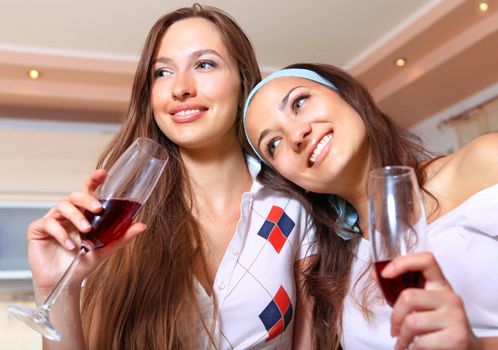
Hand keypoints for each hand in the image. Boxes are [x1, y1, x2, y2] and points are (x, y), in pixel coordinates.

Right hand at [28, 169, 145, 295]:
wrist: (64, 282)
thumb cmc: (82, 262)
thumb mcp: (105, 249)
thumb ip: (122, 236)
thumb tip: (142, 225)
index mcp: (84, 213)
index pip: (88, 191)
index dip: (94, 179)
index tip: (103, 173)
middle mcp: (68, 212)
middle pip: (75, 195)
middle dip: (88, 199)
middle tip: (98, 208)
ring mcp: (52, 219)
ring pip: (63, 206)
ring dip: (77, 217)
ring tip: (86, 230)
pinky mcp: (38, 229)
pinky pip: (49, 223)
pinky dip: (61, 233)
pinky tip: (70, 245)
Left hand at [381, 252, 479, 349]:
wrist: (466, 349)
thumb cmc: (437, 325)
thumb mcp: (423, 304)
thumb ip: (400, 290)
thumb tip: (376, 275)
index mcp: (440, 285)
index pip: (426, 260)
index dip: (402, 262)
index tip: (385, 274)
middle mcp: (450, 297)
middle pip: (408, 297)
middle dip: (395, 317)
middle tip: (394, 329)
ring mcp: (456, 317)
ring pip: (412, 322)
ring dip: (402, 337)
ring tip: (404, 341)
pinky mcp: (457, 338)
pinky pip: (421, 343)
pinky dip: (413, 348)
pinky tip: (417, 348)